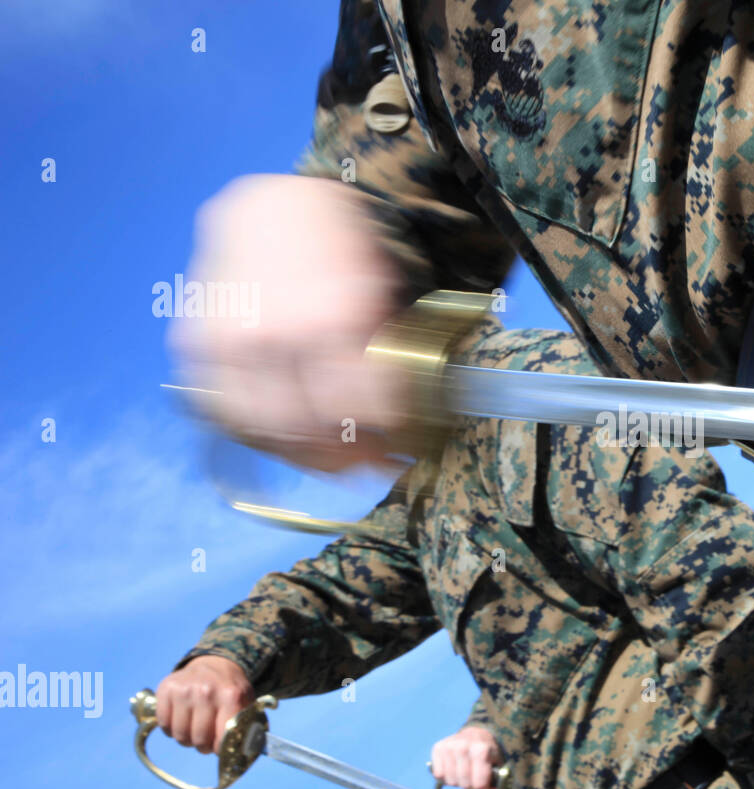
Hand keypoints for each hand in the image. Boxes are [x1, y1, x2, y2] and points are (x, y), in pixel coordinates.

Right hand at [155, 656, 253, 754]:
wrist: (215, 663)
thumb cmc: (230, 689)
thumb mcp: (246, 702)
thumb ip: (244, 725)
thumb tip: (238, 751)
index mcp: (230, 696)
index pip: (222, 738)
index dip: (219, 749)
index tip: (218, 748)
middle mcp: (207, 692)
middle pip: (199, 739)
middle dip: (203, 746)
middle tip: (206, 741)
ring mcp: (185, 690)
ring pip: (180, 734)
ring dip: (186, 739)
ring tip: (194, 731)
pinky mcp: (167, 689)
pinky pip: (164, 724)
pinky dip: (170, 729)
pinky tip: (180, 721)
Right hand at [167, 174, 407, 472]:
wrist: (277, 201)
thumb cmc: (339, 243)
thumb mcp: (380, 288)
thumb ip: (383, 349)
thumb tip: (395, 417)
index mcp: (333, 315)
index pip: (362, 406)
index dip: (385, 438)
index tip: (401, 450)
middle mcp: (276, 332)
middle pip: (311, 427)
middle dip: (347, 458)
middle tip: (370, 465)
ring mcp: (229, 340)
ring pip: (265, 429)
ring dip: (303, 457)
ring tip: (332, 464)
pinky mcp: (196, 344)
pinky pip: (226, 411)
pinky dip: (258, 436)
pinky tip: (287, 442)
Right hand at [431, 726, 502, 788]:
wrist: (477, 735)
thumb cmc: (490, 757)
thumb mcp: (500, 770)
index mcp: (482, 750)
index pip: (478, 784)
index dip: (482, 788)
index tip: (485, 782)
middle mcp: (464, 745)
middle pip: (464, 784)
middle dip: (470, 785)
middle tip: (474, 775)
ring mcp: (449, 746)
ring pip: (450, 781)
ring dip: (458, 782)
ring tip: (464, 771)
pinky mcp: (438, 747)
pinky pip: (438, 775)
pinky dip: (446, 777)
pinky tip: (453, 769)